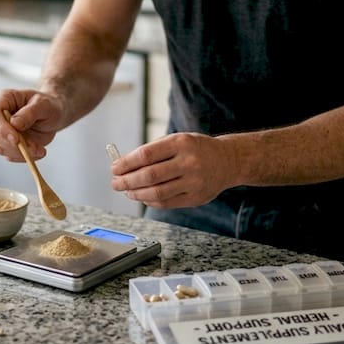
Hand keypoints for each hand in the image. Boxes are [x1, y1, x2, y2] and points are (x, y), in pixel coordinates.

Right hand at [0, 89, 65, 162]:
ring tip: (40, 149)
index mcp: (3, 99)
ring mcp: (0, 131)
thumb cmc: (47, 105)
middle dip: (13, 145)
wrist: (53, 115)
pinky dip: (24, 157)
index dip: (2, 128)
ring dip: (20, 152)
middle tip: (34, 147)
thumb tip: (14, 124)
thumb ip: (29, 113)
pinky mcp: (6, 144)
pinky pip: (10, 155)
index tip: (16, 139)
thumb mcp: (43, 105)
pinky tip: (38, 151)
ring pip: (0, 148)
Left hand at [109, 132, 238, 208]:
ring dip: (136, 194)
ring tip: (127, 191)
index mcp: (181, 143)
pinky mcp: (196, 198)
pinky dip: (150, 201)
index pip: (146, 155)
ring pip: (156, 193)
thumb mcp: (176, 140)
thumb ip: (152, 151)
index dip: (126, 163)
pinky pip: (166, 203)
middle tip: (116, 183)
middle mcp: (188, 162)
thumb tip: (124, 165)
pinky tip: (142, 197)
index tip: (114, 168)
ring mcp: (194, 182)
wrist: (228, 161)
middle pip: (149, 176)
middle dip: (127, 181)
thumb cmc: (196, 149)